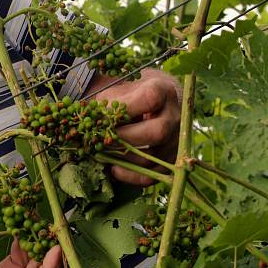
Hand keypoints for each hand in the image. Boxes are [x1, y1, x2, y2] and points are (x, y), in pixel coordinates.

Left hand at [88, 68, 180, 185]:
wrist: (154, 104)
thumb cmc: (130, 96)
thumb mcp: (118, 91)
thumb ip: (107, 104)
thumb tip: (91, 122)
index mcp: (162, 91)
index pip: (151, 98)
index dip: (126, 109)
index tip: (106, 117)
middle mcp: (175, 116)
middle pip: (157, 132)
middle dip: (125, 138)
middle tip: (102, 140)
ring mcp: (176, 140)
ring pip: (154, 157)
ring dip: (123, 158)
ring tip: (102, 155)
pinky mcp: (171, 160)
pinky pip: (153, 175)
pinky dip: (130, 175)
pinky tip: (113, 168)